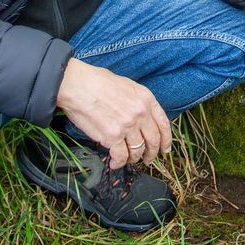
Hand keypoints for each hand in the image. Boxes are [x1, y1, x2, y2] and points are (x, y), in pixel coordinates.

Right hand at [56, 58, 170, 168]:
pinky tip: (115, 163)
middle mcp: (140, 113)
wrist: (77, 85)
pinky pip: (121, 156)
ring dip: (134, 159)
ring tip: (128, 159)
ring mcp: (128, 126)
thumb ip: (139, 102)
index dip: (166, 140)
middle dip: (151, 153)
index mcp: (146, 99)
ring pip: (138, 151)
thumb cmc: (97, 82)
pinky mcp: (113, 136)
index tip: (165, 149)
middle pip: (153, 141)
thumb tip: (142, 118)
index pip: (163, 124)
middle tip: (148, 159)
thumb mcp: (127, 86)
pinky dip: (119, 163)